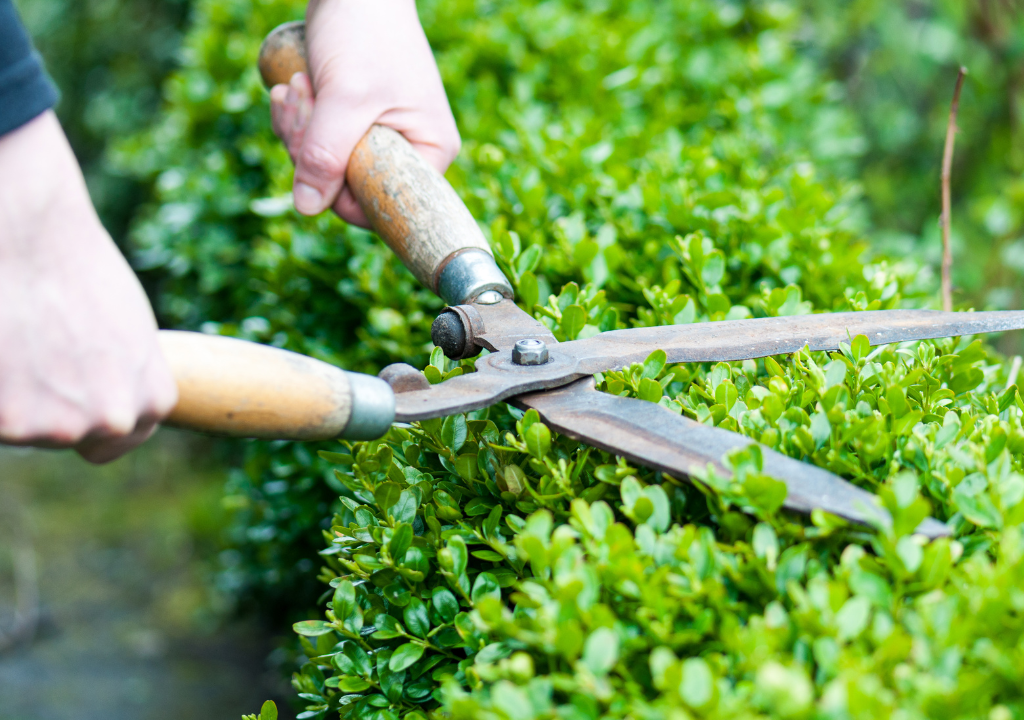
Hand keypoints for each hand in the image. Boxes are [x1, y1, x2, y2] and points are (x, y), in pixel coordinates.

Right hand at [0, 111, 177, 462]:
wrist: (30, 237)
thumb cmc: (78, 271)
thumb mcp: (129, 331)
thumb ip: (125, 375)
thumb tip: (111, 393)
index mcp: (151, 400)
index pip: (121, 438)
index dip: (91, 416)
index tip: (73, 397)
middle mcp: (113, 420)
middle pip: (66, 434)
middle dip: (47, 403)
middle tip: (36, 351)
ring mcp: (59, 426)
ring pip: (23, 428)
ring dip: (12, 397)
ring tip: (17, 340)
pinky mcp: (8, 422)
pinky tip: (1, 348)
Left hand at [269, 0, 460, 225]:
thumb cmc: (366, 34)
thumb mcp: (346, 98)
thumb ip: (326, 154)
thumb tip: (307, 207)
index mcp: (430, 153)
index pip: (383, 205)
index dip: (340, 191)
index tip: (314, 151)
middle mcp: (411, 151)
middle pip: (349, 186)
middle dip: (312, 148)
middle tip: (302, 97)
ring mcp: (381, 136)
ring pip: (327, 165)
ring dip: (300, 129)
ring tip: (298, 86)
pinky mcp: (354, 121)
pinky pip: (319, 143)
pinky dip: (299, 120)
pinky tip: (291, 88)